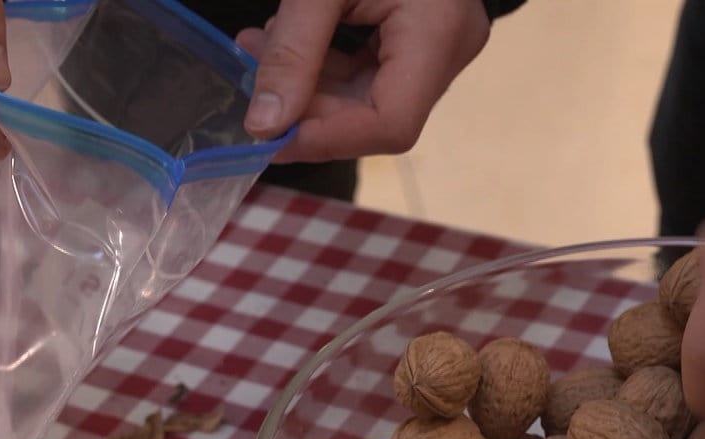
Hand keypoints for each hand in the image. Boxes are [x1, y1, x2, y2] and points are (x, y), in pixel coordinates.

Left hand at [235, 0, 489, 163]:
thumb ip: (291, 51)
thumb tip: (262, 126)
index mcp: (439, 32)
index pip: (391, 123)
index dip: (328, 139)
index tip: (269, 136)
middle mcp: (451, 49)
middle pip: (378, 115)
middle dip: (309, 108)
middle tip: (252, 79)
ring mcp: (442, 46)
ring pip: (371, 97)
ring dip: (309, 86)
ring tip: (258, 48)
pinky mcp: (424, 38)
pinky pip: (373, 71)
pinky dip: (325, 67)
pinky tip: (283, 43)